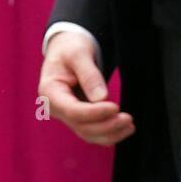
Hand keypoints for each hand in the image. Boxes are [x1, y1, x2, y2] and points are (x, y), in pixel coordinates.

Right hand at [38, 30, 134, 146]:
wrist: (67, 48)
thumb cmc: (70, 48)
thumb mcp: (79, 54)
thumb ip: (89, 75)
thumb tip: (102, 98)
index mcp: (50, 93)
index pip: (73, 111)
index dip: (95, 112)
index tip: (115, 107)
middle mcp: (56, 108)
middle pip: (81, 126)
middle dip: (105, 126)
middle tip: (128, 119)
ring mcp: (67, 114)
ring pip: (87, 133)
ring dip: (109, 133)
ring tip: (130, 126)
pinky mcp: (78, 116)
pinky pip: (92, 130)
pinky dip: (108, 133)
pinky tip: (124, 129)